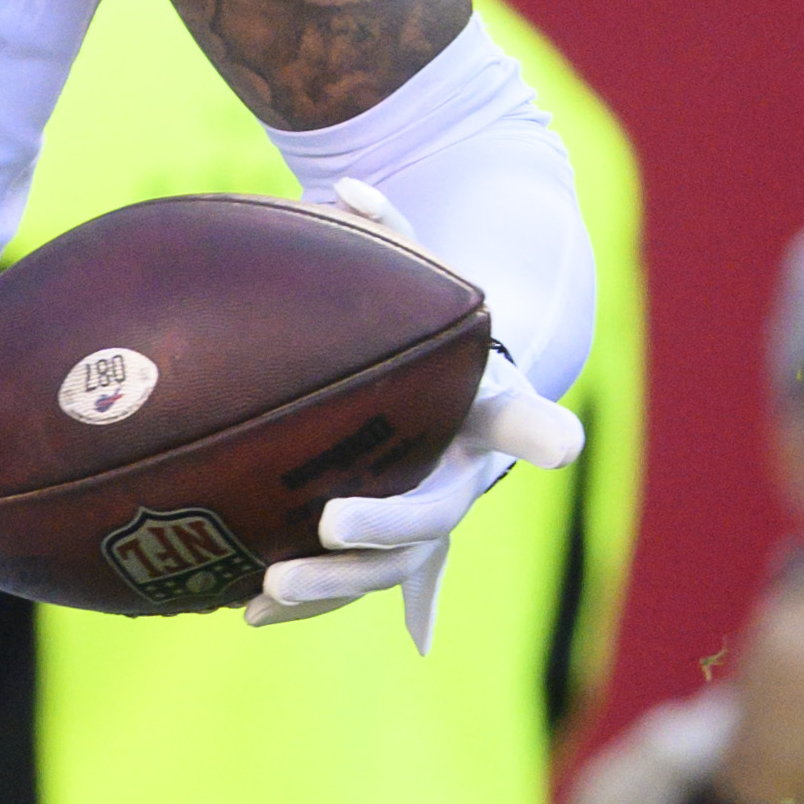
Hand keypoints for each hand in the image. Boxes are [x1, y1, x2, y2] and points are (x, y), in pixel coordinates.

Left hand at [248, 191, 581, 647]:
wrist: (455, 394)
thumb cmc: (437, 338)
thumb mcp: (429, 285)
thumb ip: (394, 236)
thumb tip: (345, 187)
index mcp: (482, 421)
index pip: (509, 425)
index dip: (531, 432)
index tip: (554, 445)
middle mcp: (458, 482)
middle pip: (428, 523)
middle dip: (377, 530)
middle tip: (326, 525)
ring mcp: (420, 524)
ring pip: (383, 572)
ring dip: (328, 588)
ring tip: (265, 594)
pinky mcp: (381, 549)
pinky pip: (348, 583)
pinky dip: (306, 603)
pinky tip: (250, 615)